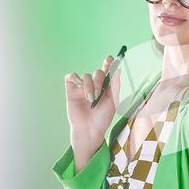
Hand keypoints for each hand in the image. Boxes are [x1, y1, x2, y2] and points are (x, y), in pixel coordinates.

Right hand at [65, 56, 120, 171]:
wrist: (90, 130)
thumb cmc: (103, 118)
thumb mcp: (113, 101)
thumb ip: (115, 85)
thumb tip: (117, 69)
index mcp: (106, 87)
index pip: (107, 70)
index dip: (109, 63)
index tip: (111, 58)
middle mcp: (94, 85)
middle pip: (97, 73)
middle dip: (99, 80)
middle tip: (98, 93)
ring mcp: (82, 88)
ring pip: (85, 76)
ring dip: (89, 86)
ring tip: (90, 99)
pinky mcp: (71, 91)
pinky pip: (71, 77)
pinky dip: (74, 77)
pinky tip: (79, 85)